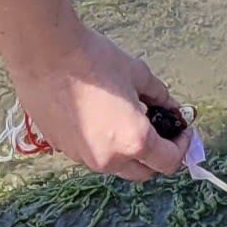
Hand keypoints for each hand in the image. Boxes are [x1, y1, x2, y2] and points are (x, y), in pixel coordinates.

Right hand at [18, 26, 186, 180]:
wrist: (45, 54)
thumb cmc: (93, 60)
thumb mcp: (137, 74)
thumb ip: (160, 95)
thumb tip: (171, 106)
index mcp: (134, 141)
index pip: (169, 162)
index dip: (182, 148)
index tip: (181, 131)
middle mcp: (109, 158)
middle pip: (143, 172)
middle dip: (156, 155)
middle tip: (159, 130)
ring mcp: (82, 157)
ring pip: (115, 165)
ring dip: (126, 150)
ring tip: (124, 118)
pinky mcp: (62, 148)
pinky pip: (90, 153)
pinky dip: (101, 142)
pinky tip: (96, 115)